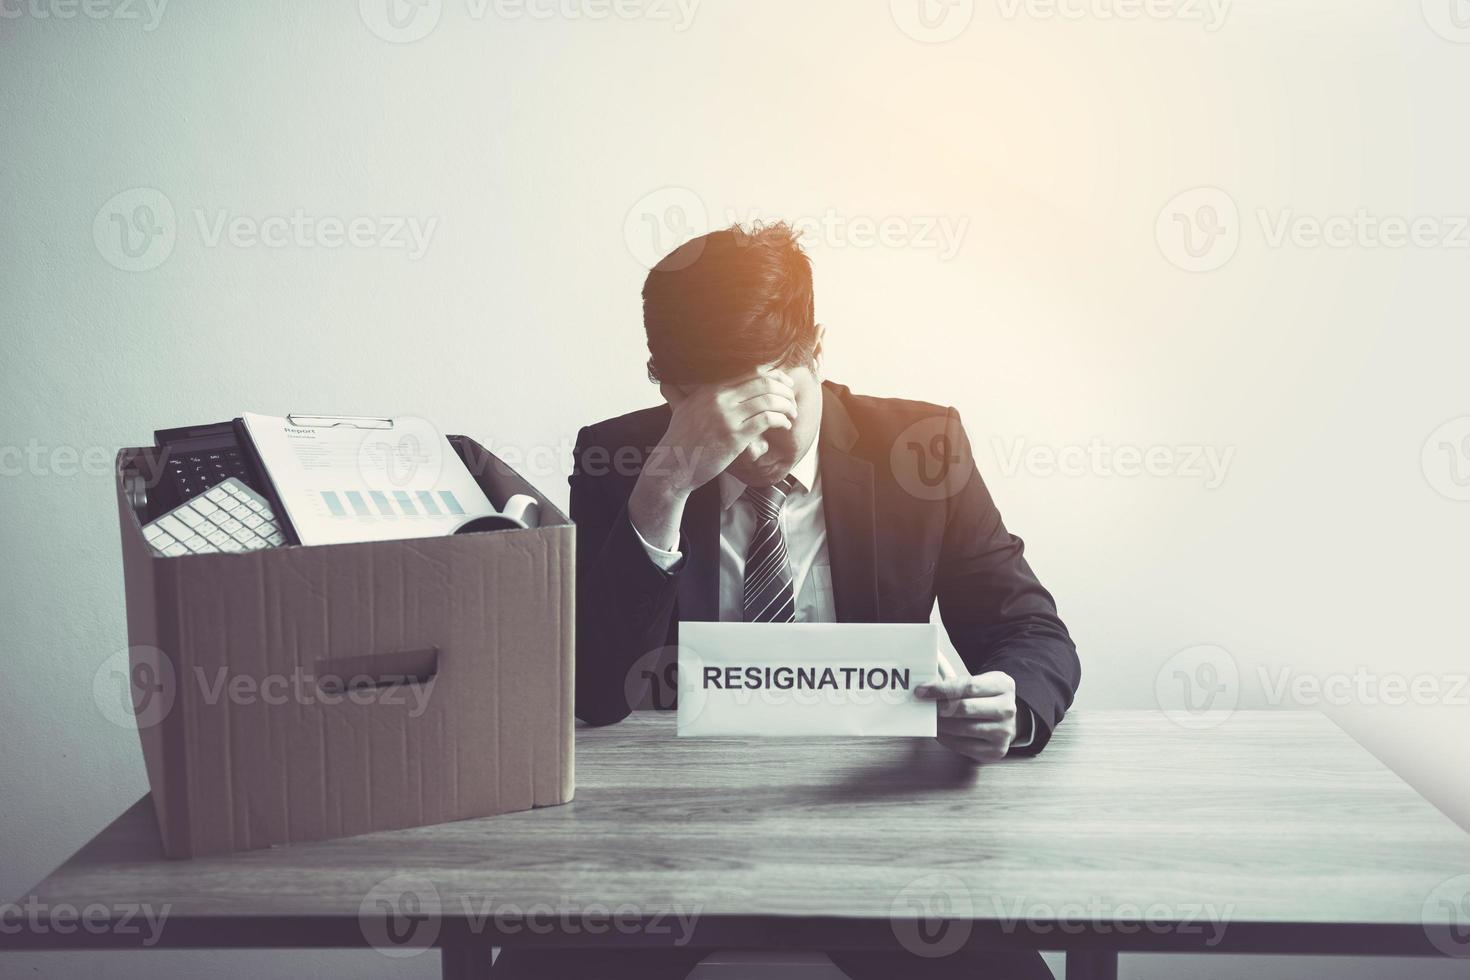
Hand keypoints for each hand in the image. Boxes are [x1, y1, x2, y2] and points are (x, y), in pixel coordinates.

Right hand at [629, 369, 797, 549]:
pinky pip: (766, 420)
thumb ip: (693, 392)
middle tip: (792, 399)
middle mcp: (719, 399)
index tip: (784, 382)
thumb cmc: (681, 439)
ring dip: (786, 405)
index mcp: (710, 388)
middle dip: (784, 389)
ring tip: (791, 413)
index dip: (773, 375)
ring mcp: (727, 418)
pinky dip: (781, 420)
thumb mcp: (684, 407)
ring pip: (768, 400)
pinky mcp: (734, 437)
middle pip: (763, 383)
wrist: (673, 465)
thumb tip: (682, 381)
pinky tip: (785, 424)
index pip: (750, 372)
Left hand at [915, 660, 1017, 762]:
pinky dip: (947, 739)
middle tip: (924, 707)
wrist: (1004, 719)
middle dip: (939, 708)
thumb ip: (954, 682)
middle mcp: (1007, 708)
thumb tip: (925, 687)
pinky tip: (941, 732)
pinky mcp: (996, 750)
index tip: (922, 691)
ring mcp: (1004, 731)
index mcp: (1003, 685)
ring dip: (941, 725)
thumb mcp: (977, 682)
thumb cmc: (984, 698)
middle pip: (965, 708)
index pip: (968, 686)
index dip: (941, 689)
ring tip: (931, 719)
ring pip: (963, 728)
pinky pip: (964, 746)